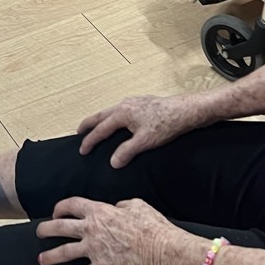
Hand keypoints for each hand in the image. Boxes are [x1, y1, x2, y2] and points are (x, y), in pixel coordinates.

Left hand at [36, 197, 181, 264]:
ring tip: (41, 260)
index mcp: (99, 212)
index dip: (61, 207)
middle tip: (39, 232)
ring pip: (64, 252)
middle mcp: (91, 230)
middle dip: (46, 229)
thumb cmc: (152, 227)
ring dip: (50, 257)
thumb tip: (117, 207)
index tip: (56, 211)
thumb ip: (122, 205)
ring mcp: (94, 250)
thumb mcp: (137, 205)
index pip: (72, 205)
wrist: (160, 252)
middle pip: (60, 227)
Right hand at [77, 93, 207, 168]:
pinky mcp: (143, 103)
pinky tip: (120, 121)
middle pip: (101, 115)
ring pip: (111, 111)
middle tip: (79, 132)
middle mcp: (125, 105)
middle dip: (89, 124)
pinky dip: (114, 116)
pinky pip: (121, 109)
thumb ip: (126, 151)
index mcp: (122, 114)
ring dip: (101, 119)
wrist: (185, 111)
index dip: (90, 140)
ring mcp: (134, 102)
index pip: (101, 129)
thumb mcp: (144, 142)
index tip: (82, 150)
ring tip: (96, 125)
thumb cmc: (166, 124)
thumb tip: (113, 162)